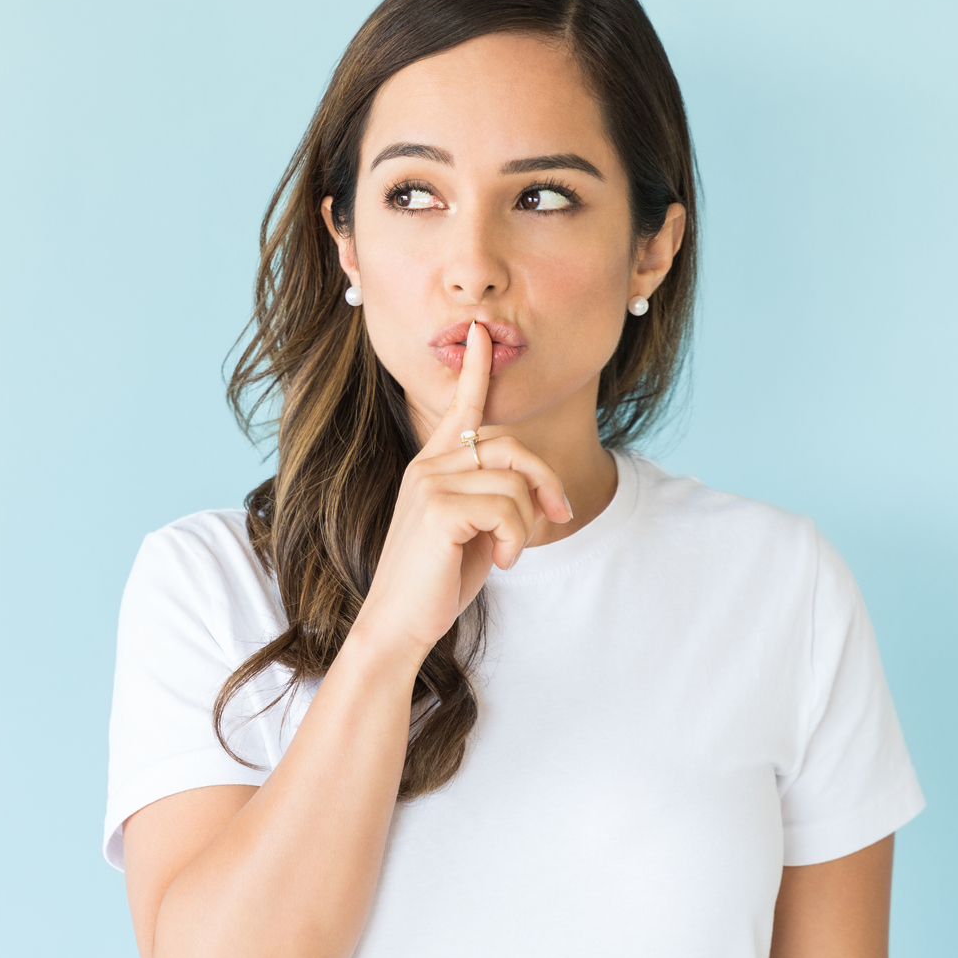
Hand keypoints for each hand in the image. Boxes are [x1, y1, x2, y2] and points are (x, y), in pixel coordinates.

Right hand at [348, 321, 573, 663]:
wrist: (399, 624)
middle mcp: (428, 466)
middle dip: (545, 478)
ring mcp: (429, 483)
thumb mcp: (474, 531)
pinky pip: (507, 507)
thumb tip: (535, 490)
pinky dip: (517, 538)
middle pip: (509, 444)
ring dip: (527, 523)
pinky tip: (503, 562)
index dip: (474, 369)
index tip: (481, 332)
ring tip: (509, 553)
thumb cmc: (437, 582)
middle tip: (558, 513)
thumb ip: (494, 498)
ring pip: (514, 481)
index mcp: (432, 466)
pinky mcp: (438, 508)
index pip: (459, 408)